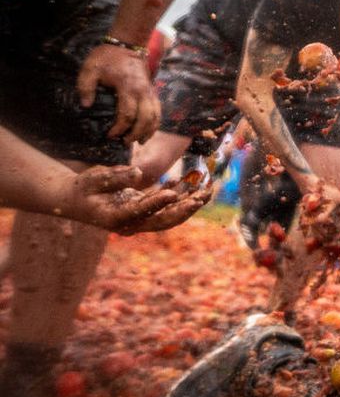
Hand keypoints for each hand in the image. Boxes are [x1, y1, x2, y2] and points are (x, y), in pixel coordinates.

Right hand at [68, 165, 209, 233]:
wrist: (75, 199)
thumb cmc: (82, 188)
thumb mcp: (93, 179)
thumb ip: (115, 177)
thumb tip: (139, 173)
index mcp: (116, 218)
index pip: (140, 212)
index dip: (156, 203)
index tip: (171, 193)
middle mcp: (131, 223)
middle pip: (163, 221)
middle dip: (185, 209)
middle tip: (202, 197)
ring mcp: (139, 218)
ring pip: (168, 215)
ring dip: (188, 203)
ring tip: (206, 190)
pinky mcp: (144, 210)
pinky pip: (164, 206)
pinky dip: (176, 195)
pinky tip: (183, 181)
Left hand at [77, 44, 159, 143]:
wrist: (127, 44)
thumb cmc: (107, 57)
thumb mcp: (90, 68)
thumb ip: (85, 86)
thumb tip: (86, 105)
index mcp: (127, 88)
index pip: (127, 114)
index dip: (119, 128)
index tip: (110, 135)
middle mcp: (142, 92)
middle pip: (145, 119)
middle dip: (136, 134)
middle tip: (125, 143)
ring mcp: (149, 92)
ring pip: (155, 117)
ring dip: (148, 131)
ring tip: (139, 141)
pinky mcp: (152, 92)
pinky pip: (158, 111)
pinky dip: (155, 123)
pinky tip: (148, 131)